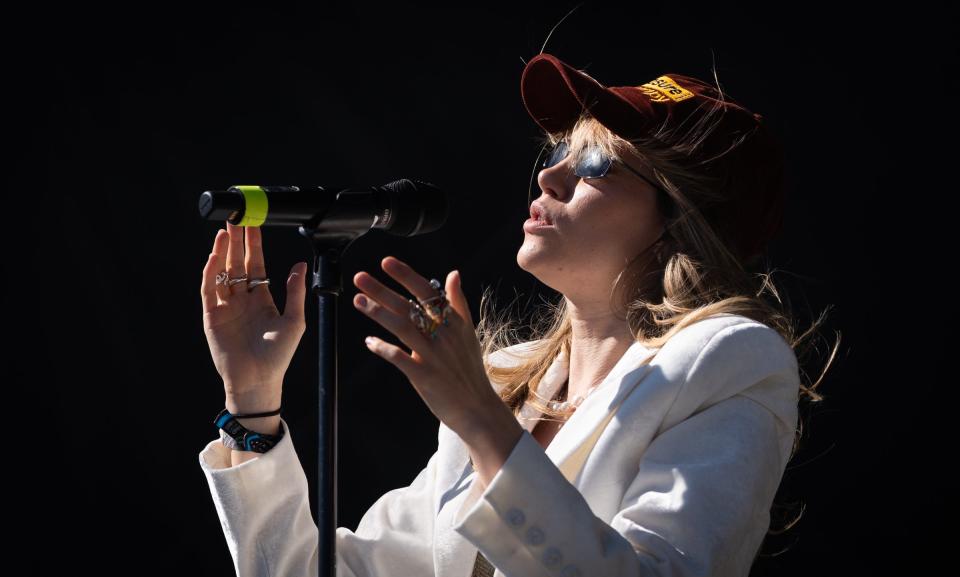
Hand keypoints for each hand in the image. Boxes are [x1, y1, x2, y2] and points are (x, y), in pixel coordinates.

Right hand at [200, 221, 307, 410]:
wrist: (258, 381)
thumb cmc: (278, 356)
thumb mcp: (294, 321)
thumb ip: (295, 292)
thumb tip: (300, 264)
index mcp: (261, 299)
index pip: (256, 265)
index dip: (254, 245)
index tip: (254, 224)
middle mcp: (242, 300)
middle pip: (237, 263)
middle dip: (236, 241)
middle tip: (236, 217)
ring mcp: (225, 307)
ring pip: (222, 272)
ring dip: (222, 252)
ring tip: (225, 230)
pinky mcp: (211, 316)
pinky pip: (209, 289)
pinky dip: (211, 272)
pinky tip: (215, 255)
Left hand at [352, 256, 506, 435]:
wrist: (477, 407)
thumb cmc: (469, 369)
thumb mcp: (468, 332)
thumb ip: (457, 302)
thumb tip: (453, 274)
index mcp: (453, 322)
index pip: (428, 291)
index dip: (406, 275)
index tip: (386, 262)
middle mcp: (443, 335)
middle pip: (409, 306)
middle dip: (382, 290)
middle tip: (360, 277)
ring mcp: (433, 355)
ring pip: (402, 328)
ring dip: (378, 313)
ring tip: (358, 301)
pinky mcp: (424, 376)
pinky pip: (400, 358)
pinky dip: (383, 348)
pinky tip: (369, 341)